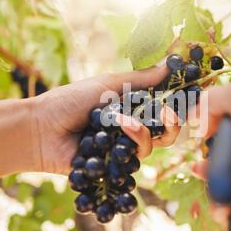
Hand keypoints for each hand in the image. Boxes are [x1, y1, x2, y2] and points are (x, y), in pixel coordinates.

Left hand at [29, 66, 179, 173]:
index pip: (162, 109)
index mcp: (130, 108)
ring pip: (150, 147)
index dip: (177, 105)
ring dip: (141, 133)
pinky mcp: (113, 168)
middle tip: (169, 115)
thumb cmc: (71, 100)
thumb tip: (170, 63)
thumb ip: (141, 79)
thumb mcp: (108, 84)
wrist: (42, 128)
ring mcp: (121, 150)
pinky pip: (132, 163)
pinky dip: (128, 146)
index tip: (188, 97)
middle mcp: (130, 130)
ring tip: (123, 122)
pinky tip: (117, 133)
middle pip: (165, 133)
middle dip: (172, 124)